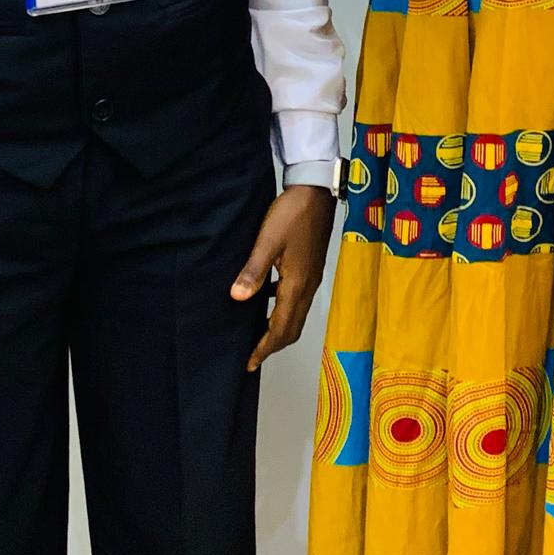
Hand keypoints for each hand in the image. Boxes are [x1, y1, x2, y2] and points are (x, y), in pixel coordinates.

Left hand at [233, 186, 336, 371]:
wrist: (316, 191)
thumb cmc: (293, 213)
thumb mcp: (267, 241)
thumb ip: (253, 271)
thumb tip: (238, 298)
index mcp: (297, 284)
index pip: (281, 328)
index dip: (265, 348)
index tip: (250, 362)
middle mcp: (307, 287)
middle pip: (292, 329)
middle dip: (273, 346)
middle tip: (252, 357)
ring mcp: (311, 278)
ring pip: (296, 316)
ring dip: (279, 330)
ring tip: (258, 336)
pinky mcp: (310, 269)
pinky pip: (297, 301)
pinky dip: (283, 312)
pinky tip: (266, 302)